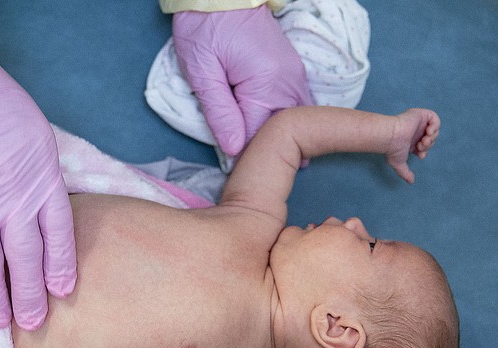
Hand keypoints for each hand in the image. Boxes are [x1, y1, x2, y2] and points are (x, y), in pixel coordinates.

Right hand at [0, 56, 75, 330]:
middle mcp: (13, 202)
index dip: (60, 266)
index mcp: (42, 180)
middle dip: (31, 295)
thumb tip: (36, 195)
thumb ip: (37, 170)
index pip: (58, 235)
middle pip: (26, 258)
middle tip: (33, 324)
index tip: (62, 291)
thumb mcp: (35, 133)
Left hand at [172, 6, 313, 156]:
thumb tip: (235, 149)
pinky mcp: (292, 70)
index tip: (231, 170)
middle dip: (264, 149)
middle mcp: (289, 80)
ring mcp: (294, 74)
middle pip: (279, 130)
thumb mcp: (202, 71)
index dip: (244, 154)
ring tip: (264, 158)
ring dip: (276, 137)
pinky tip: (274, 135)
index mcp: (266, 82)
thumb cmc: (205, 27)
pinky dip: (283, 121)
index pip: (258, 135)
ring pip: (291, 120)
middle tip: (248, 170)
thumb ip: (219, 112)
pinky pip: (294, 104)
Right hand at [387, 108, 440, 183]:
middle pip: (431, 138)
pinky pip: (435, 118)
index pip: (425, 145)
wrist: (392, 137)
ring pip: (434, 129)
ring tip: (424, 140)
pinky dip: (435, 125)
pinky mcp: (420, 114)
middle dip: (429, 144)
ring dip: (432, 137)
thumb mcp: (398, 163)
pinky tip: (428, 131)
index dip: (425, 151)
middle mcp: (415, 131)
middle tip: (421, 146)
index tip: (421, 155)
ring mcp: (418, 122)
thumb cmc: (392, 148)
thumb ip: (405, 173)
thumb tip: (411, 182)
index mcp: (411, 141)